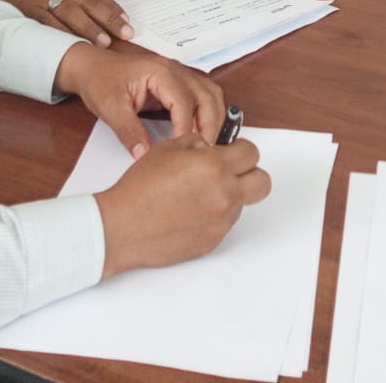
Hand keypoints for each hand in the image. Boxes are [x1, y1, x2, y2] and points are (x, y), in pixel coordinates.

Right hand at [0, 0, 132, 47]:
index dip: (113, 7)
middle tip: (126, 33)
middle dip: (109, 19)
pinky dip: (63, 34)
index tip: (127, 21)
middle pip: (88, 1)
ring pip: (71, 12)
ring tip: (104, 42)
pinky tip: (74, 44)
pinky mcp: (28, 9)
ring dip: (89, 28)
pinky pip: (49, 23)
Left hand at [54, 43, 224, 158]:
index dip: (186, 127)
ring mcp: (179, 75)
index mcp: (159, 71)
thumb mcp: (109, 107)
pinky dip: (207, 114)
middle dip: (210, 124)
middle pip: (207, 95)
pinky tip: (200, 133)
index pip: (184, 101)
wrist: (91, 66)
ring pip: (211, 94)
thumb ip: (128, 131)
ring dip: (214, 118)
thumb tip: (145, 154)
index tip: (182, 149)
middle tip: (205, 151)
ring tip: (207, 143)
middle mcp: (175, 69)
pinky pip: (202, 97)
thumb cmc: (100, 80)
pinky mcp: (178, 84)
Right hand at [95, 135, 270, 277]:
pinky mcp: (213, 241)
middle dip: (249, 173)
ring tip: (198, 194)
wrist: (122, 226)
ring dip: (229, 195)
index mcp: (214, 166)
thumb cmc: (140, 188)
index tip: (230, 152)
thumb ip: (198, 143)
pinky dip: (214, 215)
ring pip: (243, 203)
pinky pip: (225, 223)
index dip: (239, 149)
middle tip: (229, 172)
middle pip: (262, 182)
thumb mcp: (168, 148)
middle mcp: (224, 194)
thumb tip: (212, 147)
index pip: (252, 152)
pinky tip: (190, 212)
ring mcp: (221, 221)